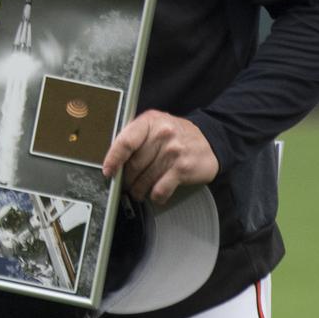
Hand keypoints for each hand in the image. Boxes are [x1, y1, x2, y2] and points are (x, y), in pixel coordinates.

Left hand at [101, 110, 219, 204]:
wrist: (210, 140)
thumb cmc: (176, 134)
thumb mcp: (155, 125)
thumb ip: (136, 136)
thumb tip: (113, 159)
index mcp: (150, 121)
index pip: (125, 142)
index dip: (113, 159)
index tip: (108, 172)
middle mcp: (162, 134)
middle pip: (134, 164)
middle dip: (127, 179)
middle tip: (126, 185)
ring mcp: (174, 151)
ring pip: (145, 179)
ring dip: (139, 190)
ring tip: (138, 192)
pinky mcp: (183, 168)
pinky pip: (160, 189)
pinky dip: (155, 196)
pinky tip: (156, 194)